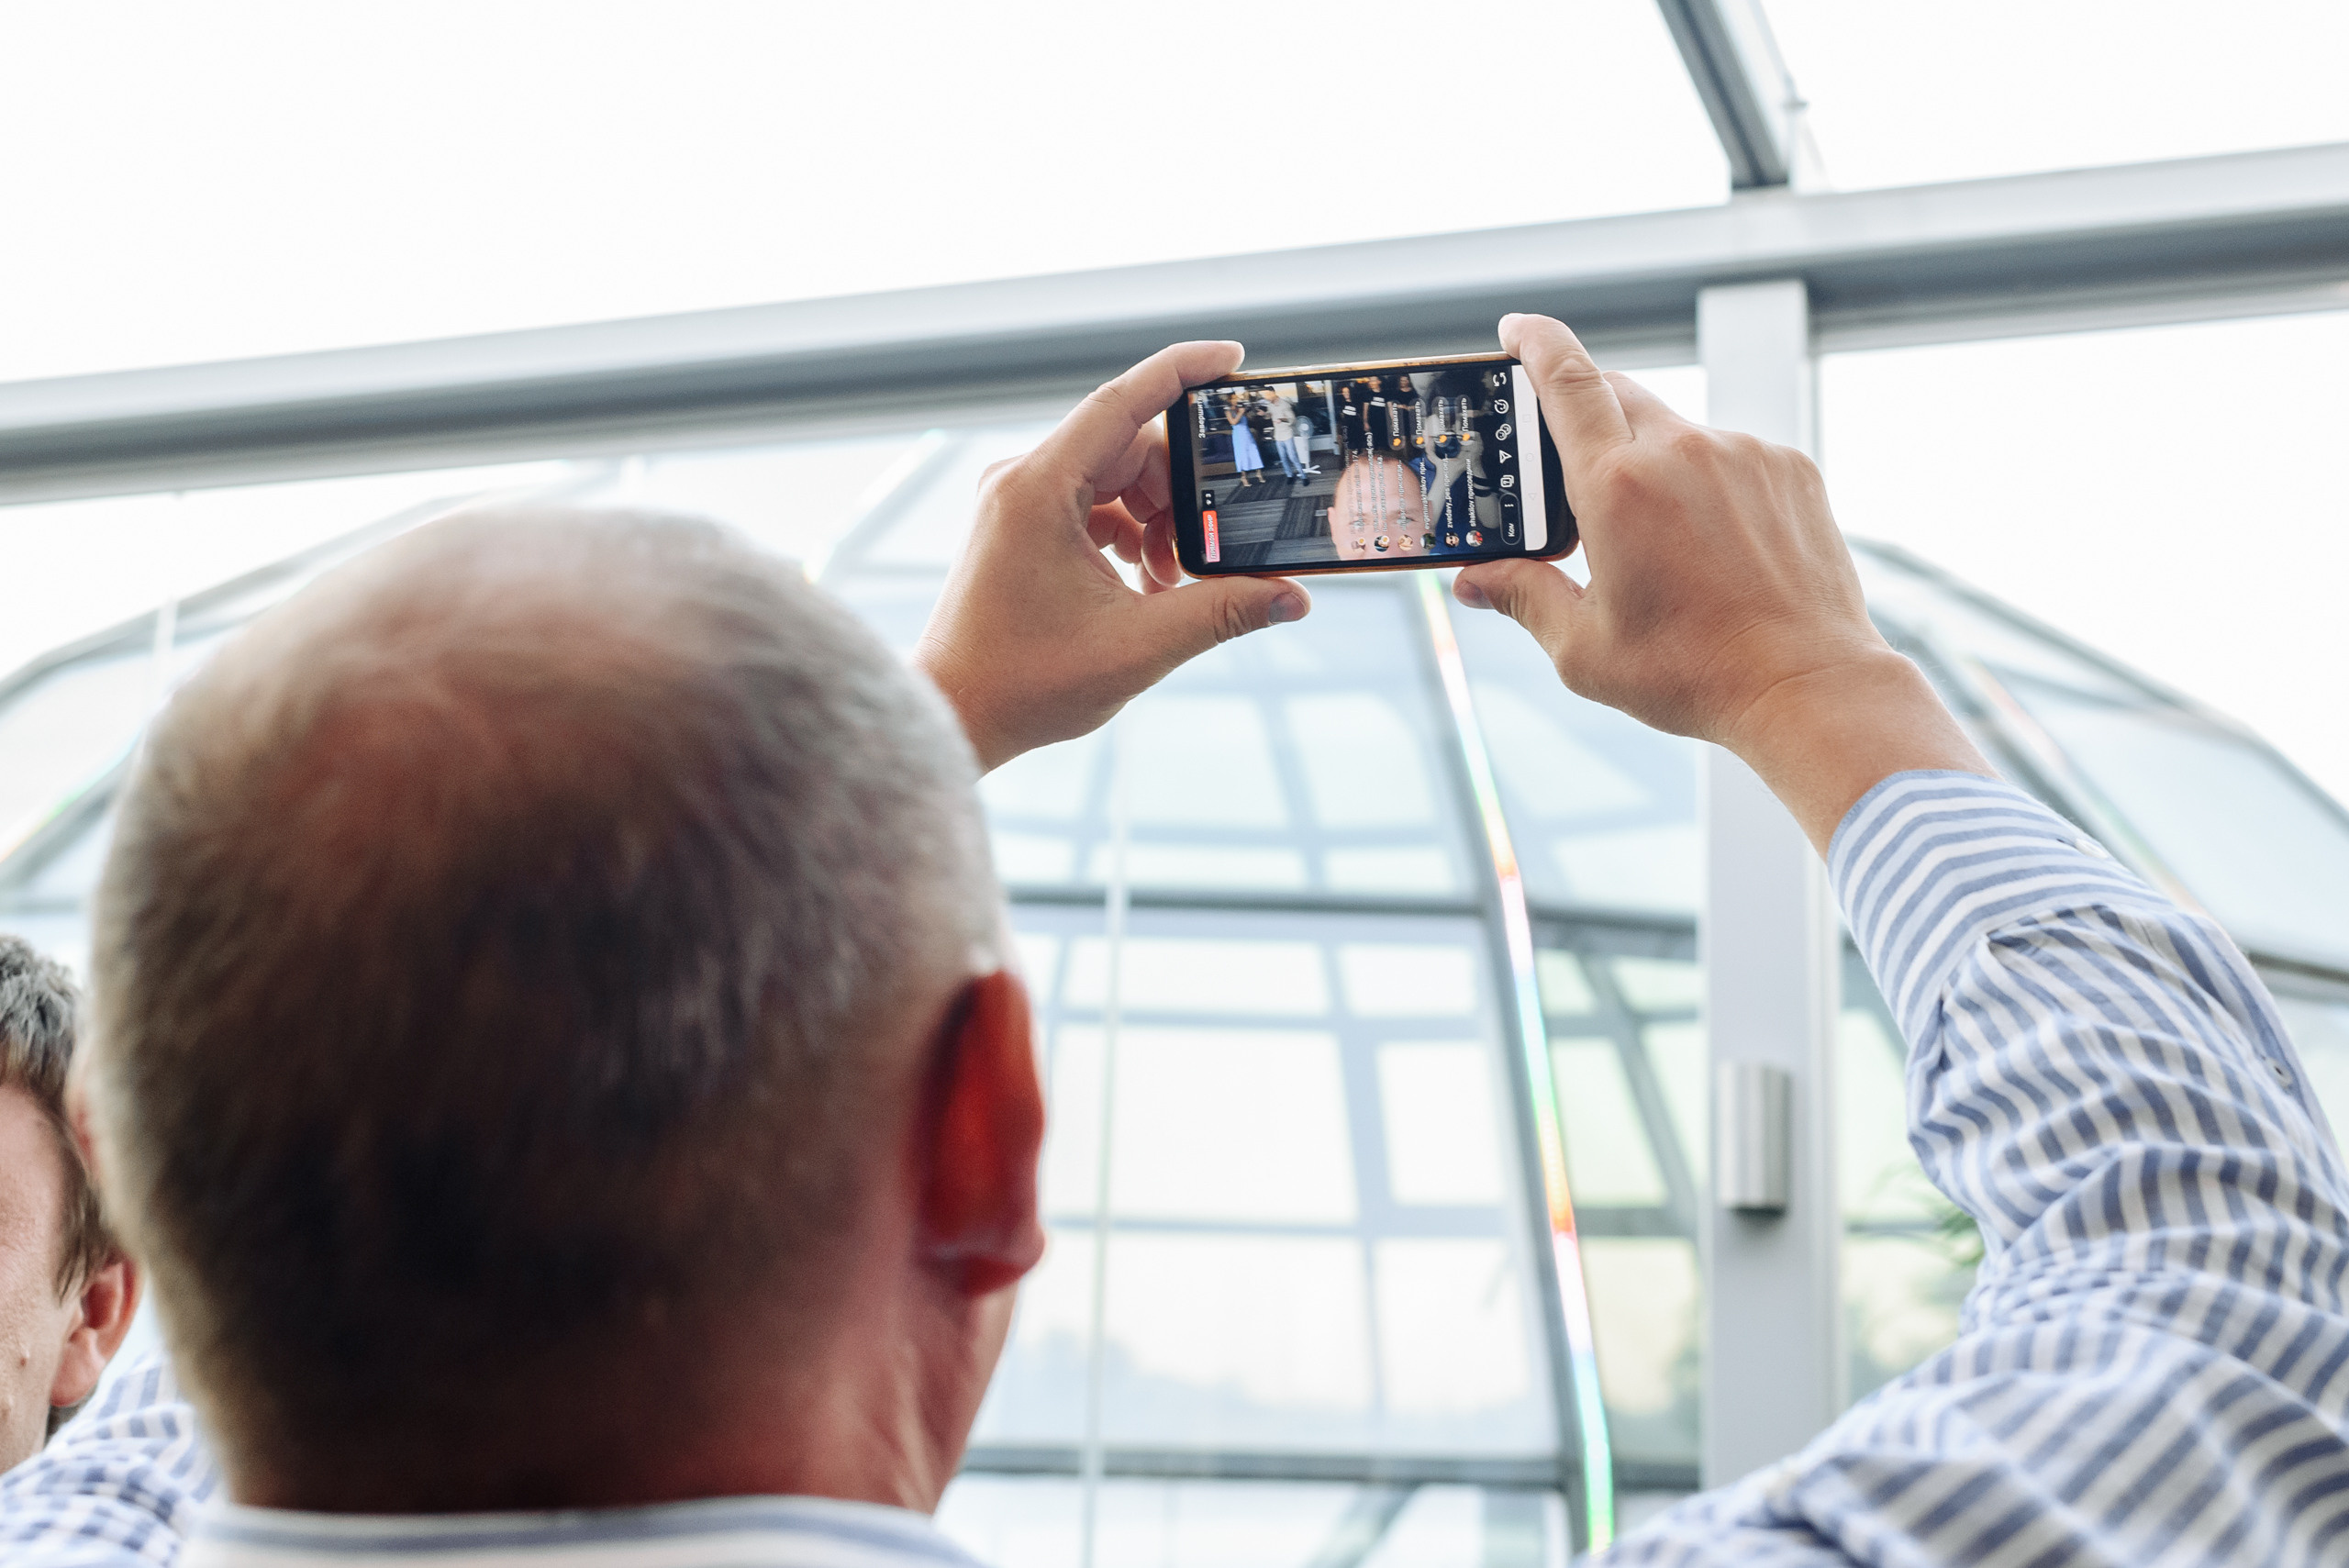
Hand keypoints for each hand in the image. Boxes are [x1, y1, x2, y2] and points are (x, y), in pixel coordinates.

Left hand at [915, 342, 1310, 771]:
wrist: (956, 714)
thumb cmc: (1023, 684)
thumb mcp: (1139, 647)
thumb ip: (1222, 612)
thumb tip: (1292, 597)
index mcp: (1039, 489)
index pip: (1122, 402)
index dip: (1182, 372)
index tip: (1234, 358)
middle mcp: (1022, 480)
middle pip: (1131, 447)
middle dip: (1181, 494)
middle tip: (1206, 552)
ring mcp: (1020, 500)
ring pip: (1118, 478)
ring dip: (1159, 522)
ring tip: (1171, 585)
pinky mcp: (1025, 524)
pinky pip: (1096, 504)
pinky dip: (1133, 535)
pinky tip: (1149, 586)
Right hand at [1454, 314, 1989, 849]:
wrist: (1807, 686)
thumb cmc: (1691, 673)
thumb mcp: (1583, 648)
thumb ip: (1521, 596)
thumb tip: (1470, 580)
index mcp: (1616, 487)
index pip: (1565, 378)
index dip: (1535, 342)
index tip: (1515, 329)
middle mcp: (1681, 451)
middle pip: (1615, 395)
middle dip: (1582, 415)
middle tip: (1567, 466)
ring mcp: (1743, 454)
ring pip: (1675, 429)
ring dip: (1650, 461)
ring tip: (1659, 541)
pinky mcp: (1790, 469)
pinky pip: (1730, 454)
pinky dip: (1706, 483)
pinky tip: (1712, 546)